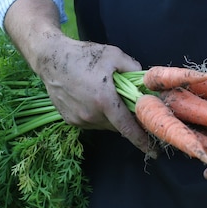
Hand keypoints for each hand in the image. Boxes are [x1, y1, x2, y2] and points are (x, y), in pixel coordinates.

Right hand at [38, 34, 154, 155]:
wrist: (51, 59)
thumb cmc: (83, 55)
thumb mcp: (114, 55)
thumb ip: (134, 69)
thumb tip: (145, 82)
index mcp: (105, 101)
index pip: (128, 127)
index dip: (142, 141)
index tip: (154, 152)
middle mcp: (91, 114)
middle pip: (117, 125)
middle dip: (126, 119)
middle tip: (128, 104)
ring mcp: (79, 119)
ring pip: (104, 124)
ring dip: (110, 116)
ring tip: (105, 96)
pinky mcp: (70, 120)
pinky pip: (91, 122)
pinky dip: (96, 114)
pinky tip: (92, 98)